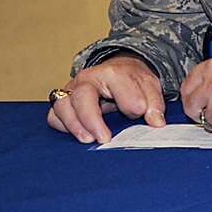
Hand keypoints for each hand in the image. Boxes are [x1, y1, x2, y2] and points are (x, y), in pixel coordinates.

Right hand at [47, 54, 165, 143]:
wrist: (118, 72)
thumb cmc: (132, 81)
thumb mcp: (150, 86)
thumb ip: (154, 103)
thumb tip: (156, 122)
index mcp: (112, 72)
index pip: (118, 86)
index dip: (131, 102)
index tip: (140, 113)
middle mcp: (87, 79)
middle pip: (81, 96)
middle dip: (91, 119)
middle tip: (104, 139)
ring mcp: (72, 91)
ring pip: (62, 105)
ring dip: (73, 125)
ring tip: (88, 139)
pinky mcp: (64, 103)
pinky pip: (54, 115)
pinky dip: (62, 126)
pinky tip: (78, 135)